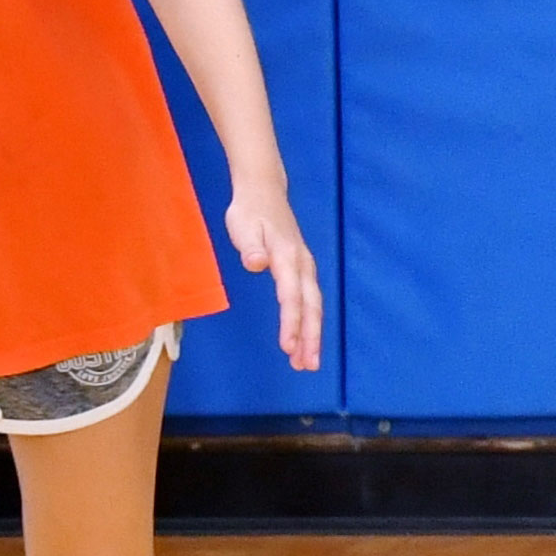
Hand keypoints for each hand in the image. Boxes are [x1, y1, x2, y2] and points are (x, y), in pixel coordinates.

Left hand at [225, 180, 325, 371]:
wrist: (264, 190)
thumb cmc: (249, 210)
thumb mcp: (242, 224)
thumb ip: (250, 246)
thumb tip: (256, 262)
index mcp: (287, 257)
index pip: (291, 296)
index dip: (291, 323)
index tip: (287, 348)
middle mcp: (302, 264)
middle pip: (311, 306)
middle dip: (310, 337)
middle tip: (307, 365)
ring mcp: (305, 267)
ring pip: (314, 305)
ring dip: (312, 334)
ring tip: (307, 362)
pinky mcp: (302, 269)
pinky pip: (310, 300)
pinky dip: (309, 321)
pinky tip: (304, 338)